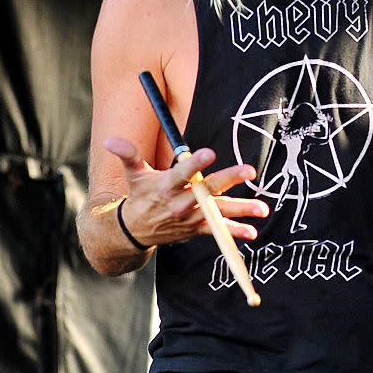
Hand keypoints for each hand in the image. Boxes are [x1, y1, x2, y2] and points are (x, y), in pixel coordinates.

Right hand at [105, 136, 268, 247]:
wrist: (134, 231)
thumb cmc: (139, 196)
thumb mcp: (132, 174)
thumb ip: (127, 155)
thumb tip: (110, 140)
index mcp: (165, 186)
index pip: (181, 173)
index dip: (194, 163)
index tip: (209, 152)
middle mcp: (180, 203)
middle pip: (208, 190)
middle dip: (229, 180)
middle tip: (249, 170)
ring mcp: (191, 218)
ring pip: (218, 212)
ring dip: (241, 210)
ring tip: (262, 208)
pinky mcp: (197, 229)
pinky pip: (217, 231)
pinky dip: (234, 232)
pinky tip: (252, 232)